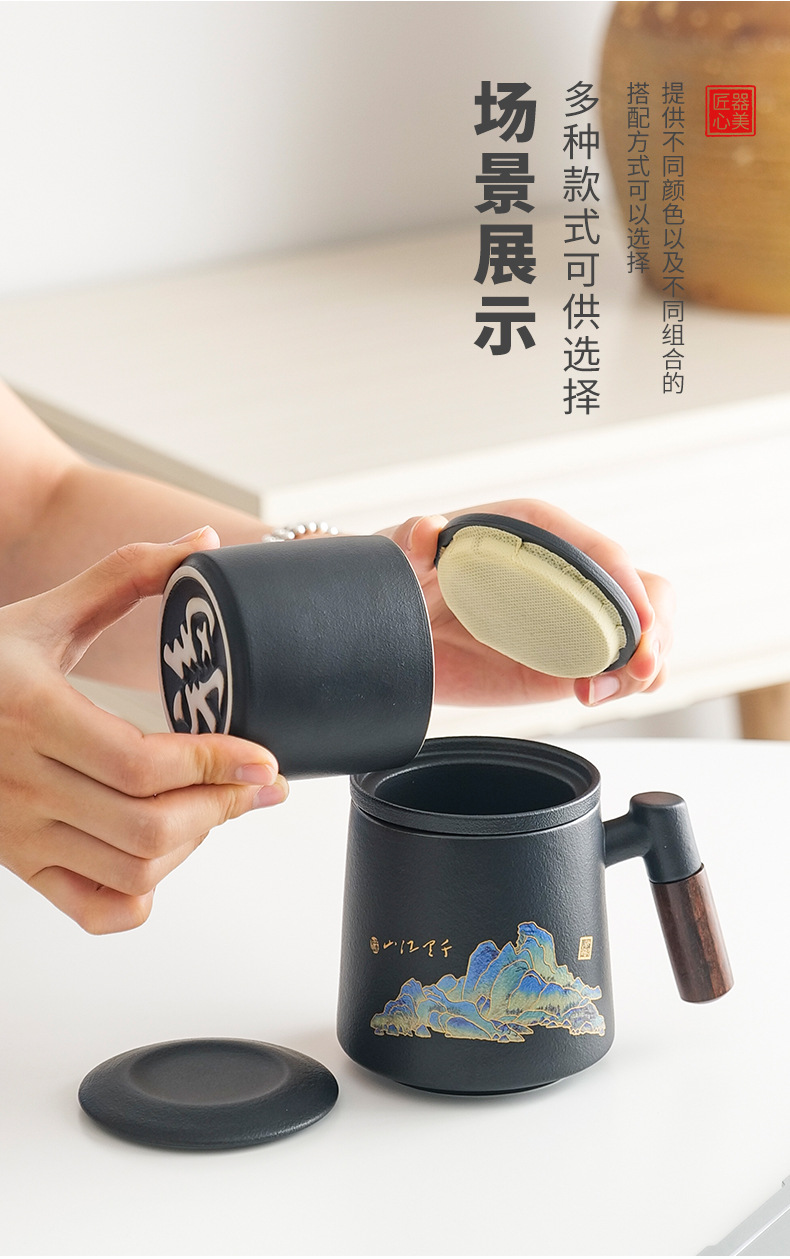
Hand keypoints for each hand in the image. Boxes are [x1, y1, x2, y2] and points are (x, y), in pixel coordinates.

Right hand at [0, 528, 287, 933]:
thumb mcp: (47, 612)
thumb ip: (126, 572)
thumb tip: (201, 541)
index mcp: (33, 714)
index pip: (141, 765)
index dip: (215, 766)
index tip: (264, 759)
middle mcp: (22, 783)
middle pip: (146, 828)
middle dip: (220, 807)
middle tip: (259, 784)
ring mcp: (20, 834)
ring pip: (130, 872)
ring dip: (192, 846)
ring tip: (216, 807)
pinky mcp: (22, 866)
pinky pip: (96, 910)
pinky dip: (145, 892)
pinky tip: (165, 851)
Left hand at [381, 500, 674, 706]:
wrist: (388, 629)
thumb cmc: (402, 576)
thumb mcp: (402, 555)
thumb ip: (413, 540)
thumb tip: (429, 529)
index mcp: (537, 532)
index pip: (601, 553)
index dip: (628, 586)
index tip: (638, 623)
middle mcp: (568, 572)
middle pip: (645, 591)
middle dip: (654, 629)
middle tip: (636, 668)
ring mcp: (575, 619)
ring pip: (646, 633)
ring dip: (646, 663)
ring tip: (602, 691)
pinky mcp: (569, 660)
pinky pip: (621, 669)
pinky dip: (627, 684)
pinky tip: (595, 695)